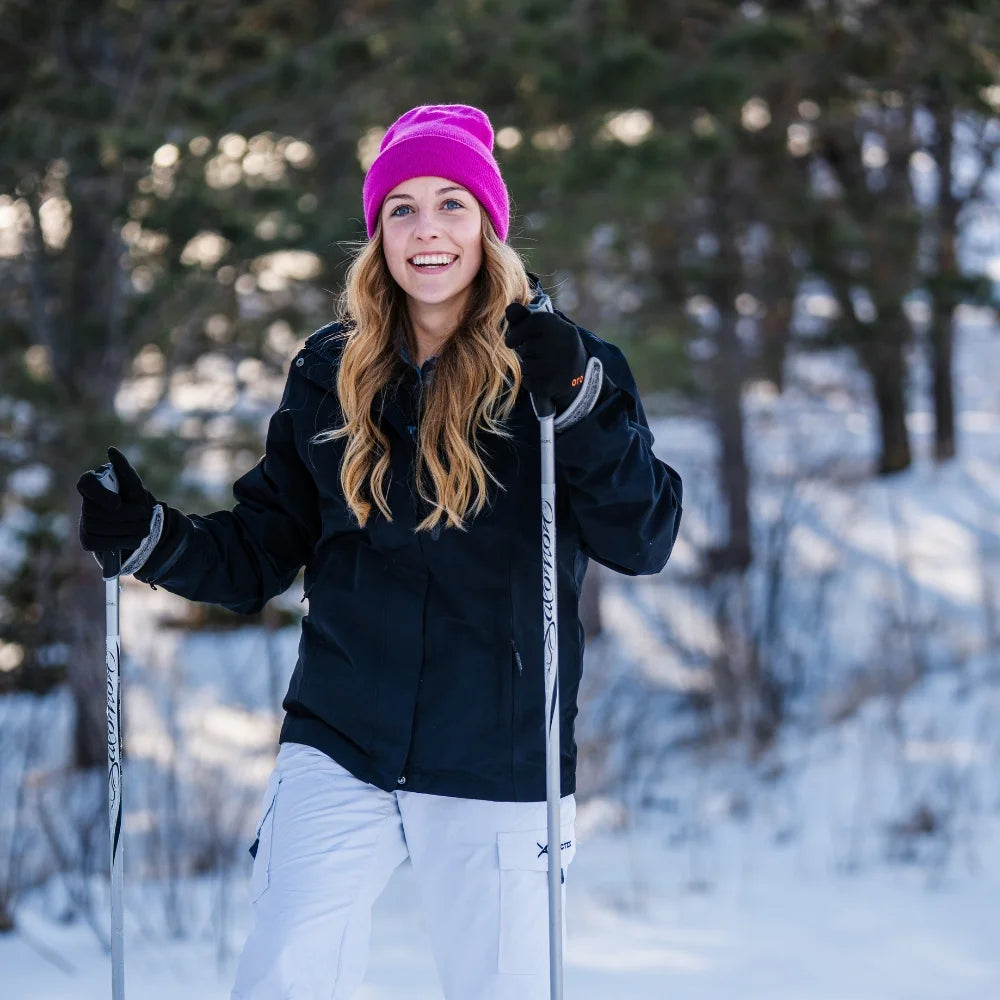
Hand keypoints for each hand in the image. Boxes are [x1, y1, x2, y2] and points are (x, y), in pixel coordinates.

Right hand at [77, 447, 157, 575]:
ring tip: (144, 525)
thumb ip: (124, 468)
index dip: (100, 495)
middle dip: (124, 515)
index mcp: (92, 484)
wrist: (142, 525)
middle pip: (93, 511)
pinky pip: (103, 543)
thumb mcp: (135, 485)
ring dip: (128, 528)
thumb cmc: (136, 501)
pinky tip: (133, 537)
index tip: (118, 502)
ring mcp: (84, 524)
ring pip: (100, 528)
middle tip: (144, 514)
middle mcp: (84, 503)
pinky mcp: (88, 541)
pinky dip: (124, 541)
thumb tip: (111, 451)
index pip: (85, 485)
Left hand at [504, 302, 587, 411]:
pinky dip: (530, 381)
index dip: (517, 332)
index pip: (535, 322)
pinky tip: (541, 377)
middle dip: (524, 351)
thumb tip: (509, 309)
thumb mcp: (545, 328)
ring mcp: (563, 366)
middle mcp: (565, 345)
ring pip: (527, 366)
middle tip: (534, 353)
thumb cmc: (554, 345)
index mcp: (563, 328)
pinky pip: (530, 382)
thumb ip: (525, 317)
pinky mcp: (557, 384)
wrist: (578, 373)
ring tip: (539, 365)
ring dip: (527, 366)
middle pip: (528, 347)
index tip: (510, 342)